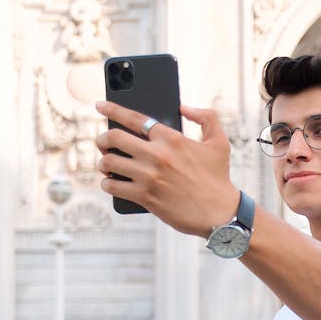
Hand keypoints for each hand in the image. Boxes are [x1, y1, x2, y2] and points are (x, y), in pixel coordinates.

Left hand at [94, 101, 240, 236]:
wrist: (220, 213)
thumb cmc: (218, 178)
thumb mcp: (220, 143)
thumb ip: (207, 117)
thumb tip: (183, 107)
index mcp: (172, 138)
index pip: (134, 118)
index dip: (113, 108)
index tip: (100, 105)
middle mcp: (157, 155)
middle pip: (113, 137)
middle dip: (102, 139)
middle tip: (103, 143)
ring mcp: (149, 177)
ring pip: (108, 162)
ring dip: (103, 163)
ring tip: (108, 166)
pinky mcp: (145, 197)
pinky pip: (112, 186)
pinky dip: (107, 184)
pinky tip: (111, 183)